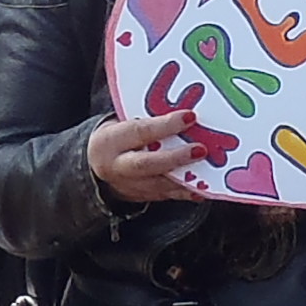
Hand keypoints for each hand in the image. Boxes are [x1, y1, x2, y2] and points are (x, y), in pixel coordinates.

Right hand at [89, 109, 208, 203]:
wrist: (96, 166)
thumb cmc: (116, 136)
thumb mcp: (120, 122)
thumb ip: (145, 118)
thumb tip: (182, 109)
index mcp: (109, 142)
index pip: (139, 132)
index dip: (165, 125)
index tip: (190, 116)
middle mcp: (117, 167)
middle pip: (148, 164)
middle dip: (176, 157)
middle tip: (201, 149)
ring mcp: (129, 186)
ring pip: (159, 185)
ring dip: (186, 178)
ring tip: (210, 170)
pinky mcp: (142, 197)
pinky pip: (167, 196)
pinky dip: (186, 192)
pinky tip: (203, 189)